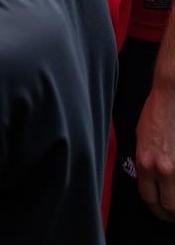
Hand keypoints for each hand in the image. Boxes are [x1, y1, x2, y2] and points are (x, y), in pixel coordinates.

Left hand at [136, 79, 174, 219]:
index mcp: (145, 162)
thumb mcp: (141, 139)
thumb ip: (145, 162)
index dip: (155, 209)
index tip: (159, 211)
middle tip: (173, 214)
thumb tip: (151, 180)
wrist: (171, 97)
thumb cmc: (155, 114)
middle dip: (171, 214)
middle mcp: (163, 169)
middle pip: (169, 206)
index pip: (148, 197)